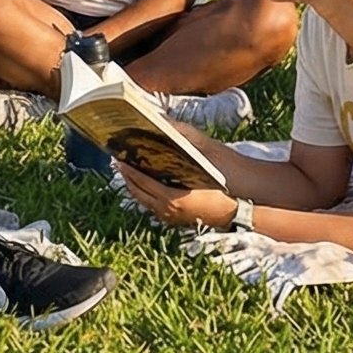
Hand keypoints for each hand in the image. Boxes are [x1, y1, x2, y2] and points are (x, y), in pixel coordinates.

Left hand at [117, 163, 235, 229]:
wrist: (233, 212)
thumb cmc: (220, 190)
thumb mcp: (202, 171)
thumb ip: (186, 154)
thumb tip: (170, 132)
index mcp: (171, 199)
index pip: (143, 183)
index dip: (130, 170)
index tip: (119, 160)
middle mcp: (166, 210)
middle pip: (139, 193)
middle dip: (127, 178)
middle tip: (119, 164)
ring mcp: (169, 218)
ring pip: (144, 201)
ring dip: (135, 187)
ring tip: (128, 172)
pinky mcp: (173, 220)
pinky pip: (152, 206)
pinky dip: (145, 195)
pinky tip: (145, 185)